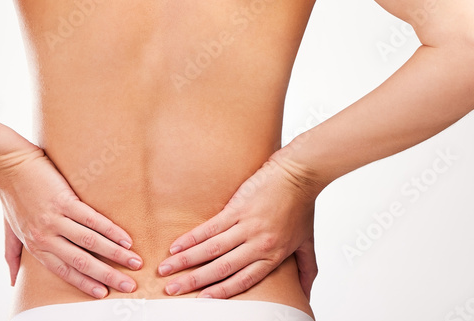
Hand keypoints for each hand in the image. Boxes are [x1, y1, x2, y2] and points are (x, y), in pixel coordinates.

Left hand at [0, 145, 142, 298]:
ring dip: (116, 254)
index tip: (103, 293)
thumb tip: (12, 281)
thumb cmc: (10, 195)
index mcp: (35, 246)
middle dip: (108, 276)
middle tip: (129, 285)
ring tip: (135, 261)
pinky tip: (125, 237)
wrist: (8, 165)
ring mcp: (55, 219)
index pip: (64, 271)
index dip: (85, 283)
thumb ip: (12, 255)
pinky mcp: (63, 200)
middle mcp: (45, 237)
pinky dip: (110, 230)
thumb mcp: (9, 231)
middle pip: (82, 262)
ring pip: (90, 242)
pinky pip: (91, 219)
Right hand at [156, 153, 317, 298]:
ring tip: (166, 269)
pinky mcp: (238, 208)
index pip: (243, 280)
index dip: (220, 291)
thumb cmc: (302, 205)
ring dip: (186, 261)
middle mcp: (258, 245)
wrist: (300, 174)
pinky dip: (192, 238)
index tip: (202, 300)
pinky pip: (211, 227)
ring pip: (212, 249)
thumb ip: (307, 270)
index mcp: (273, 256)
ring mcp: (247, 226)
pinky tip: (177, 245)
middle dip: (194, 281)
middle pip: (221, 268)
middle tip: (172, 290)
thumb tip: (307, 294)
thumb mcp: (307, 243)